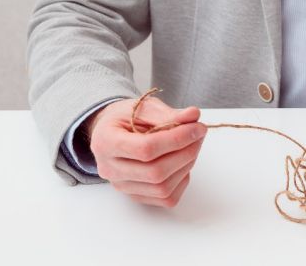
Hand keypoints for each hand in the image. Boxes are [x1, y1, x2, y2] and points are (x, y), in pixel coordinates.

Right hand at [86, 95, 207, 207]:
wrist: (112, 131)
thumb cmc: (126, 118)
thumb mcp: (144, 107)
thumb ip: (168, 114)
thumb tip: (193, 116)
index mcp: (106, 142)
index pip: (145, 149)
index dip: (177, 139)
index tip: (197, 127)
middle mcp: (110, 169)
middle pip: (155, 172)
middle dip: (185, 153)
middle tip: (199, 135)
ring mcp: (122, 186)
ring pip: (162, 188)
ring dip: (186, 165)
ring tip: (193, 145)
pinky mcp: (135, 195)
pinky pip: (166, 198)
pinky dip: (181, 180)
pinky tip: (183, 162)